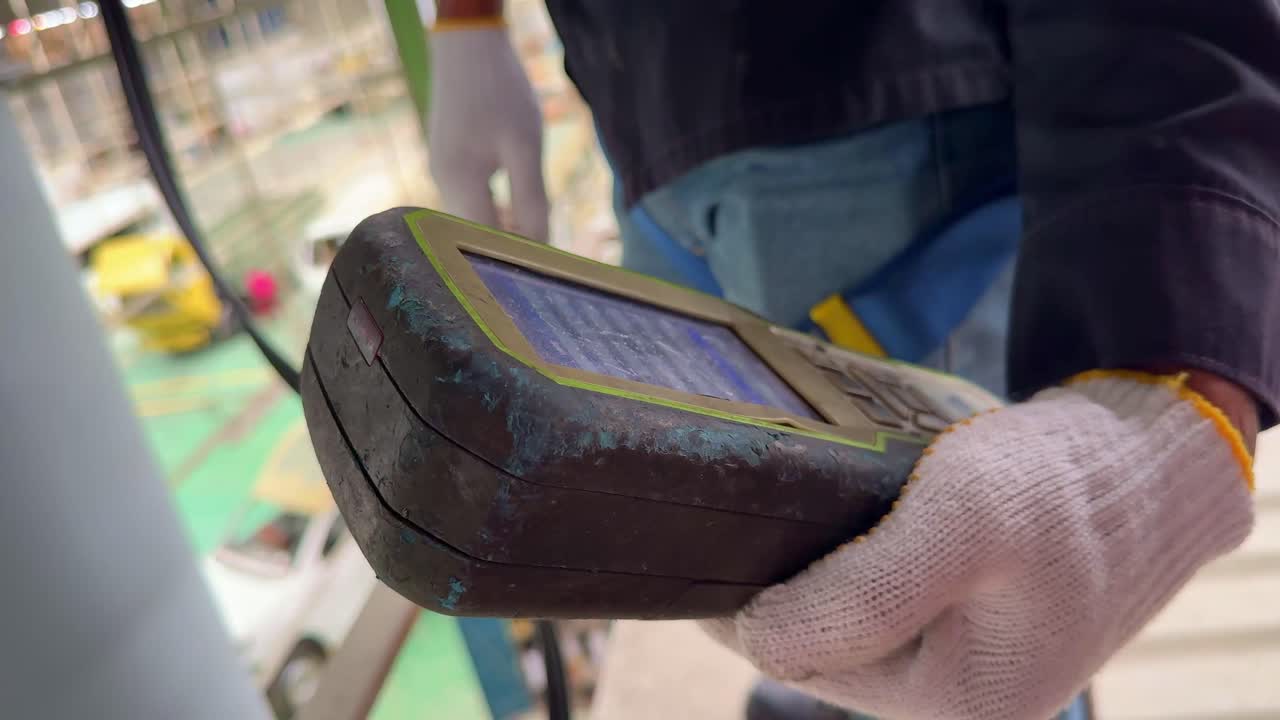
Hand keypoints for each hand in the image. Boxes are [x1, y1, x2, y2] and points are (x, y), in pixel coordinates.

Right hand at [428, 22, 548, 241]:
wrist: (468, 42)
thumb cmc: (500, 89)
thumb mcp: (525, 146)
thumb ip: (531, 199)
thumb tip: (540, 247)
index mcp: (458, 182)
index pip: (484, 243)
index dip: (513, 263)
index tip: (544, 272)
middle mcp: (442, 182)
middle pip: (473, 235)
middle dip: (507, 250)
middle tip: (544, 261)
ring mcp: (441, 171)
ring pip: (472, 218)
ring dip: (502, 229)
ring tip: (536, 234)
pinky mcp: (448, 160)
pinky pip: (470, 200)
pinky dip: (494, 210)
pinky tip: (517, 208)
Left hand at [702, 371, 1255, 719]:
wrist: (1156, 458)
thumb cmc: (1065, 485)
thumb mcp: (961, 523)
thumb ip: (862, 595)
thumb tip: (759, 640)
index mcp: (962, 701)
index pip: (807, 661)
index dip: (748, 603)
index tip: (707, 547)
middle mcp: (967, 701)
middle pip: (832, 648)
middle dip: (789, 588)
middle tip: (747, 516)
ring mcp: (977, 664)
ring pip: (861, 623)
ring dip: (828, 573)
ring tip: (799, 513)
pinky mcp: (983, 624)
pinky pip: (898, 603)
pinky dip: (868, 563)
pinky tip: (855, 522)